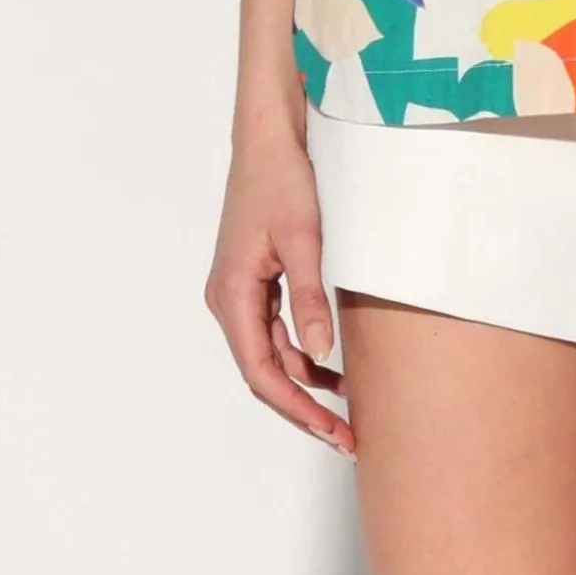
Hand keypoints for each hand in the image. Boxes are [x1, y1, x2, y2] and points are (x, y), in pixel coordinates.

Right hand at [204, 123, 354, 457]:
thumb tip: (323, 356)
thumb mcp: (305, 240)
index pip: (260, 372)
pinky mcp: (254, 279)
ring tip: (347, 408)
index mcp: (233, 295)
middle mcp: (228, 300)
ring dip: (304, 381)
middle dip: (302, 407)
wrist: (269, 136)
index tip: (331, 432)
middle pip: (263, 371)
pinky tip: (333, 364)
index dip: (296, 408)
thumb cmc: (283, 180)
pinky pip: (274, 330)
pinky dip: (301, 351)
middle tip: (345, 437)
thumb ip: (312, 299)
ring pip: (270, 353)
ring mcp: (239, 290)